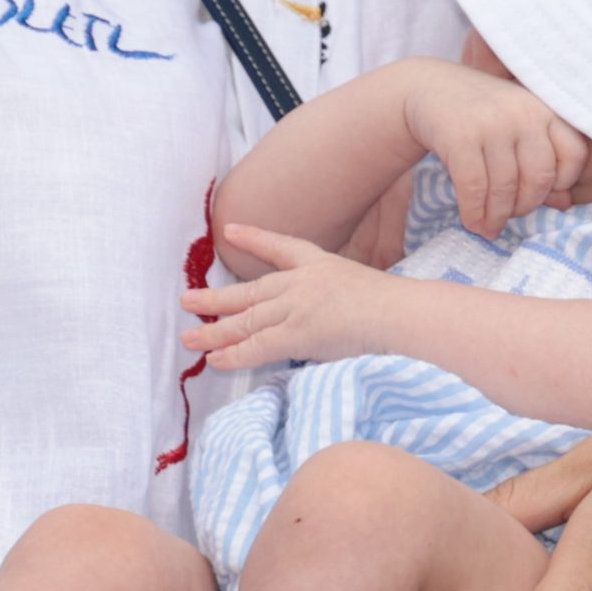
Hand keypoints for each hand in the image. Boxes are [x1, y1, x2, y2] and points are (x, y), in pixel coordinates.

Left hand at [184, 220, 411, 370]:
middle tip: (187, 299)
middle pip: (251, 290)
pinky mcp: (295, 333)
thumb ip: (341, 300)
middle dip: (216, 297)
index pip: (282, 247)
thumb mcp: (365, 289)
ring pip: (245, 320)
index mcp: (322, 265)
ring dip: (214, 331)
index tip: (231, 230)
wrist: (403, 315)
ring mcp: (297, 307)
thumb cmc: (399, 308)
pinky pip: (256, 347)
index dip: (254, 239)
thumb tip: (332, 320)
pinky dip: (232, 354)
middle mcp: (302, 282)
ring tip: (188, 337)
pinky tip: (213, 359)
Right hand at [398, 60, 591, 236]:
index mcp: (545, 109)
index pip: (574, 154)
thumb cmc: (481, 115)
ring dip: (496, 216)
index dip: (563, 182)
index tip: (542, 193)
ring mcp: (492, 123)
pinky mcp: (461, 137)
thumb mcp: (517, 129)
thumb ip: (542, 162)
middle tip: (510, 216)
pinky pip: (474, 187)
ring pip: (505, 187)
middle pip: (540, 177)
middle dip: (525, 206)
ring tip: (488, 226)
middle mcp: (523, 113)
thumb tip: (564, 204)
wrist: (428, 87)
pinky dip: (473, 212)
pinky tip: (471, 221)